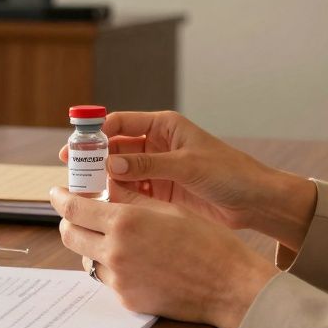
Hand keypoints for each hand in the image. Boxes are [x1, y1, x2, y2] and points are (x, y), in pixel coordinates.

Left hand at [50, 186, 277, 327]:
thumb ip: (133, 199)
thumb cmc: (207, 242)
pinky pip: (109, 280)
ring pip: (88, 258)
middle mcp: (115, 252)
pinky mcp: (128, 300)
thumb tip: (109, 188)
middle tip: (78, 214)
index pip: (75, 208)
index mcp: (125, 222)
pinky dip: (114, 268)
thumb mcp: (169, 209)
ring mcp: (120, 280)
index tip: (57, 192)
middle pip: (71, 236)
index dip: (60, 198)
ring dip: (92, 246)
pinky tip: (136, 261)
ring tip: (113, 238)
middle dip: (69, 223)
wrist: (228, 285)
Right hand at [60, 111, 312, 238]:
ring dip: (103, 179)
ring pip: (120, 171)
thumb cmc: (230, 173)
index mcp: (164, 126)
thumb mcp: (187, 166)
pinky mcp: (160, 192)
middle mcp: (157, 144)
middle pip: (115, 147)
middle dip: (94, 158)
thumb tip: (111, 164)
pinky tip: (105, 205)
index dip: (96, 133)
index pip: (121, 123)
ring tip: (84, 192)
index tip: (77, 147)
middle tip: (73, 173)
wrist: (255, 201)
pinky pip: (131, 191)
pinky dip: (118, 196)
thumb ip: (148, 165)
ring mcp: (157, 169)